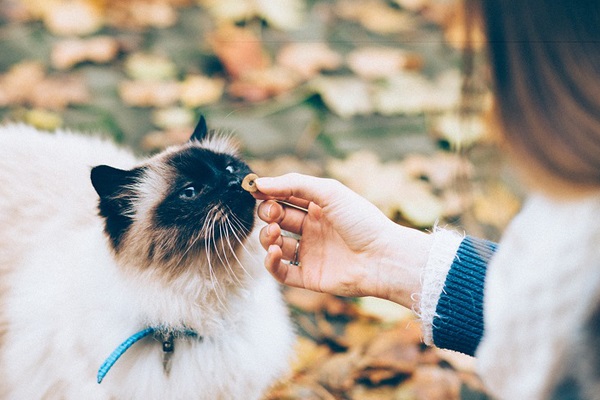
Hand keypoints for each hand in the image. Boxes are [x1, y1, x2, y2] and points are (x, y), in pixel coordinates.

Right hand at [253, 173, 431, 307]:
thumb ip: (293, 184)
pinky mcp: (309, 276)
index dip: (269, 194)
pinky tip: (275, 252)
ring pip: (275, 244)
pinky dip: (271, 262)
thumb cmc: (362, 221)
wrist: (383, 257)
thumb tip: (260, 184)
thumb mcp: (329, 192)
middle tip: (273, 213)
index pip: (285, 197)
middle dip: (268, 214)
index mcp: (319, 207)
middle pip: (277, 219)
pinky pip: (281, 271)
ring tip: (276, 233)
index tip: (255, 190)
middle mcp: (313, 229)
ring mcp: (310, 253)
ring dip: (267, 237)